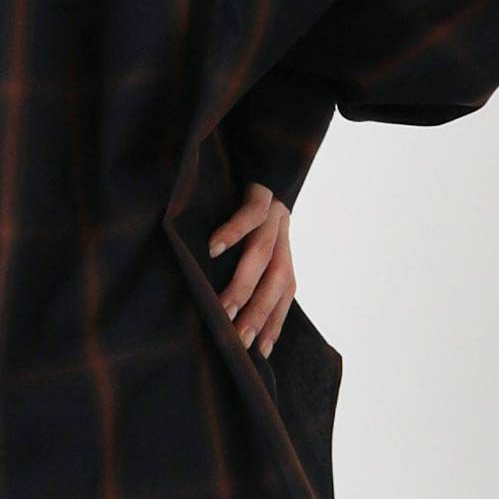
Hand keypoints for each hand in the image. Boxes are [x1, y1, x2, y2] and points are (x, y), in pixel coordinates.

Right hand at [207, 182, 294, 358]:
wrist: (261, 146)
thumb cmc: (245, 200)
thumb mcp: (251, 234)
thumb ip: (245, 262)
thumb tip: (221, 302)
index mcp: (283, 248)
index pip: (284, 291)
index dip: (276, 321)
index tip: (262, 352)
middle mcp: (283, 234)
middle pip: (277, 279)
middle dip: (260, 313)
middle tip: (240, 340)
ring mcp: (275, 212)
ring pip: (264, 253)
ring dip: (245, 283)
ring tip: (225, 307)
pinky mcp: (261, 189)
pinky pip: (251, 213)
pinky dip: (234, 231)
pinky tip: (213, 248)